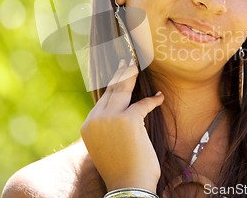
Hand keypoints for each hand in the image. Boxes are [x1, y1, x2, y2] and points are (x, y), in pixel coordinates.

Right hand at [80, 59, 164, 192]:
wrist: (128, 186)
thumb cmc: (121, 169)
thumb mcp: (107, 145)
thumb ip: (108, 126)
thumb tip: (120, 111)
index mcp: (88, 126)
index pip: (101, 100)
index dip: (110, 85)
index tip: (116, 73)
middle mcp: (95, 119)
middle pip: (110, 90)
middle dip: (120, 73)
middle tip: (127, 61)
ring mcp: (110, 118)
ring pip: (122, 89)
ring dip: (131, 75)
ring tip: (137, 65)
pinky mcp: (128, 119)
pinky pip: (142, 104)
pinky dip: (153, 101)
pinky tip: (159, 97)